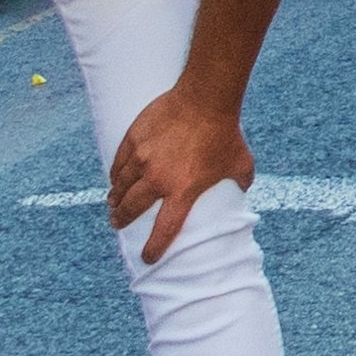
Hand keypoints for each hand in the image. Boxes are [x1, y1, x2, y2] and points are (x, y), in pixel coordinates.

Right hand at [103, 83, 257, 262]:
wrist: (206, 98)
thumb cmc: (226, 132)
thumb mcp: (240, 164)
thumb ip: (240, 182)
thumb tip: (243, 189)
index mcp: (183, 190)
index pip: (165, 229)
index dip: (154, 248)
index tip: (148, 258)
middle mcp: (158, 178)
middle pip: (131, 208)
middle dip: (121, 220)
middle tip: (116, 224)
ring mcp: (143, 158)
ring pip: (120, 186)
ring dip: (115, 198)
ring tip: (112, 204)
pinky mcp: (134, 139)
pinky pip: (118, 163)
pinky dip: (115, 174)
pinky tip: (114, 178)